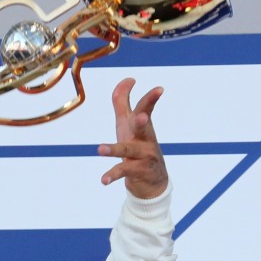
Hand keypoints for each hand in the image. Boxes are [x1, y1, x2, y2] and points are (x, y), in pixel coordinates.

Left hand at [97, 78, 168, 199]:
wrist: (152, 180)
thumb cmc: (138, 146)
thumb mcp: (128, 124)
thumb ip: (123, 102)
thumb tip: (127, 79)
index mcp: (142, 125)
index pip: (146, 109)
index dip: (151, 99)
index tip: (159, 89)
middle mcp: (145, 139)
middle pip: (143, 127)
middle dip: (142, 121)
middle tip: (143, 117)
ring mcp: (143, 156)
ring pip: (128, 151)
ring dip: (114, 149)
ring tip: (100, 149)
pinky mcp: (138, 172)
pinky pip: (123, 172)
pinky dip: (112, 175)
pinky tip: (103, 180)